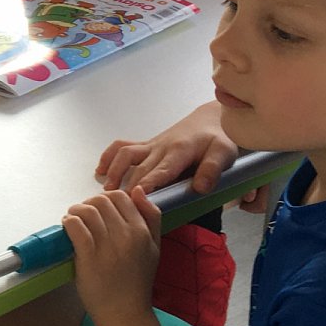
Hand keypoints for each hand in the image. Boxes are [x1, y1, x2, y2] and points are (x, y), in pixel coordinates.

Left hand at [63, 186, 160, 322]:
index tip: (99, 210)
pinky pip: (76, 226)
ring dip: (76, 211)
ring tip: (73, 220)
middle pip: (101, 201)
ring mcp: (107, 246)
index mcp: (141, 232)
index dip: (107, 199)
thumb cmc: (137, 281)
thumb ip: (151, 217)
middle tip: (83, 216)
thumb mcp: (154, 248)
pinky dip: (69, 222)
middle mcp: (126, 236)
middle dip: (89, 203)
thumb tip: (138, 190)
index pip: (121, 197)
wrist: (125, 313)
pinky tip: (67, 227)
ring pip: (87, 210)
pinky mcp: (88, 257)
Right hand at [96, 101, 239, 193]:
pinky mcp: (147, 145)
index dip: (148, 184)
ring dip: (114, 171)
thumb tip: (200, 188)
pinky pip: (123, 146)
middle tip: (119, 207)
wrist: (210, 119)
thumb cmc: (218, 138)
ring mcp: (151, 145)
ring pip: (126, 154)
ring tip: (107, 191)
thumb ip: (212, 169)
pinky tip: (101, 169)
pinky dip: (109, 156)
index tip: (136, 197)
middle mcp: (161, 147)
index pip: (161, 170)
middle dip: (128, 186)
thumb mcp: (224, 153)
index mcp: (180, 152)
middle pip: (139, 167)